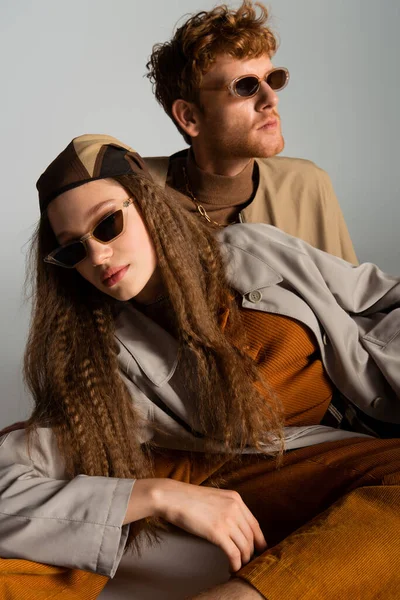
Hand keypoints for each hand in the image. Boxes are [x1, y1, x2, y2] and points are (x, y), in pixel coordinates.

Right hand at [152, 479, 266, 572]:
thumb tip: (234, 527)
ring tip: (238, 566)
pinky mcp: (217, 532)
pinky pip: (234, 552)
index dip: (259, 539)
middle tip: (247, 561)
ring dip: (243, 559)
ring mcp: (227, 520)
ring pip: (245, 546)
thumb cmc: (188, 499)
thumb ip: (227, 508)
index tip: (259, 549)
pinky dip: (236, 563)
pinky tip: (232, 567)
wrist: (173, 497)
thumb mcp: (214, 498)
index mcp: (235, 499)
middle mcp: (235, 508)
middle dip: (251, 552)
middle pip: (251, 536)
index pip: (255, 523)